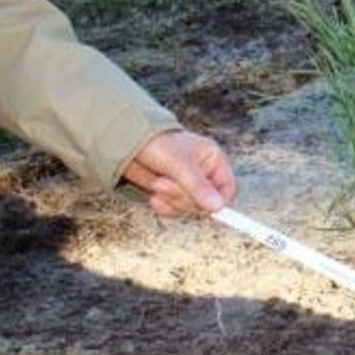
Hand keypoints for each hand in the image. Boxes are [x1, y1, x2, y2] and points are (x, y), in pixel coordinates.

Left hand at [123, 130, 237, 216]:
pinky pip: (177, 212)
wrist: (126, 142)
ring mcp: (189, 186)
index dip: (219, 201)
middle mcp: (204, 174)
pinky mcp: (174, 195)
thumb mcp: (179, 164)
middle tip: (164, 184)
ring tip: (157, 184)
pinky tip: (154, 197)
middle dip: (184, 197)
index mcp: (213, 160)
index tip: (208, 209)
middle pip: (207, 203)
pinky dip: (164, 207)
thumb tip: (218, 207)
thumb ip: (198, 186)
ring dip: (172, 200)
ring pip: (191, 209)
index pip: (228, 189)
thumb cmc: (156, 144)